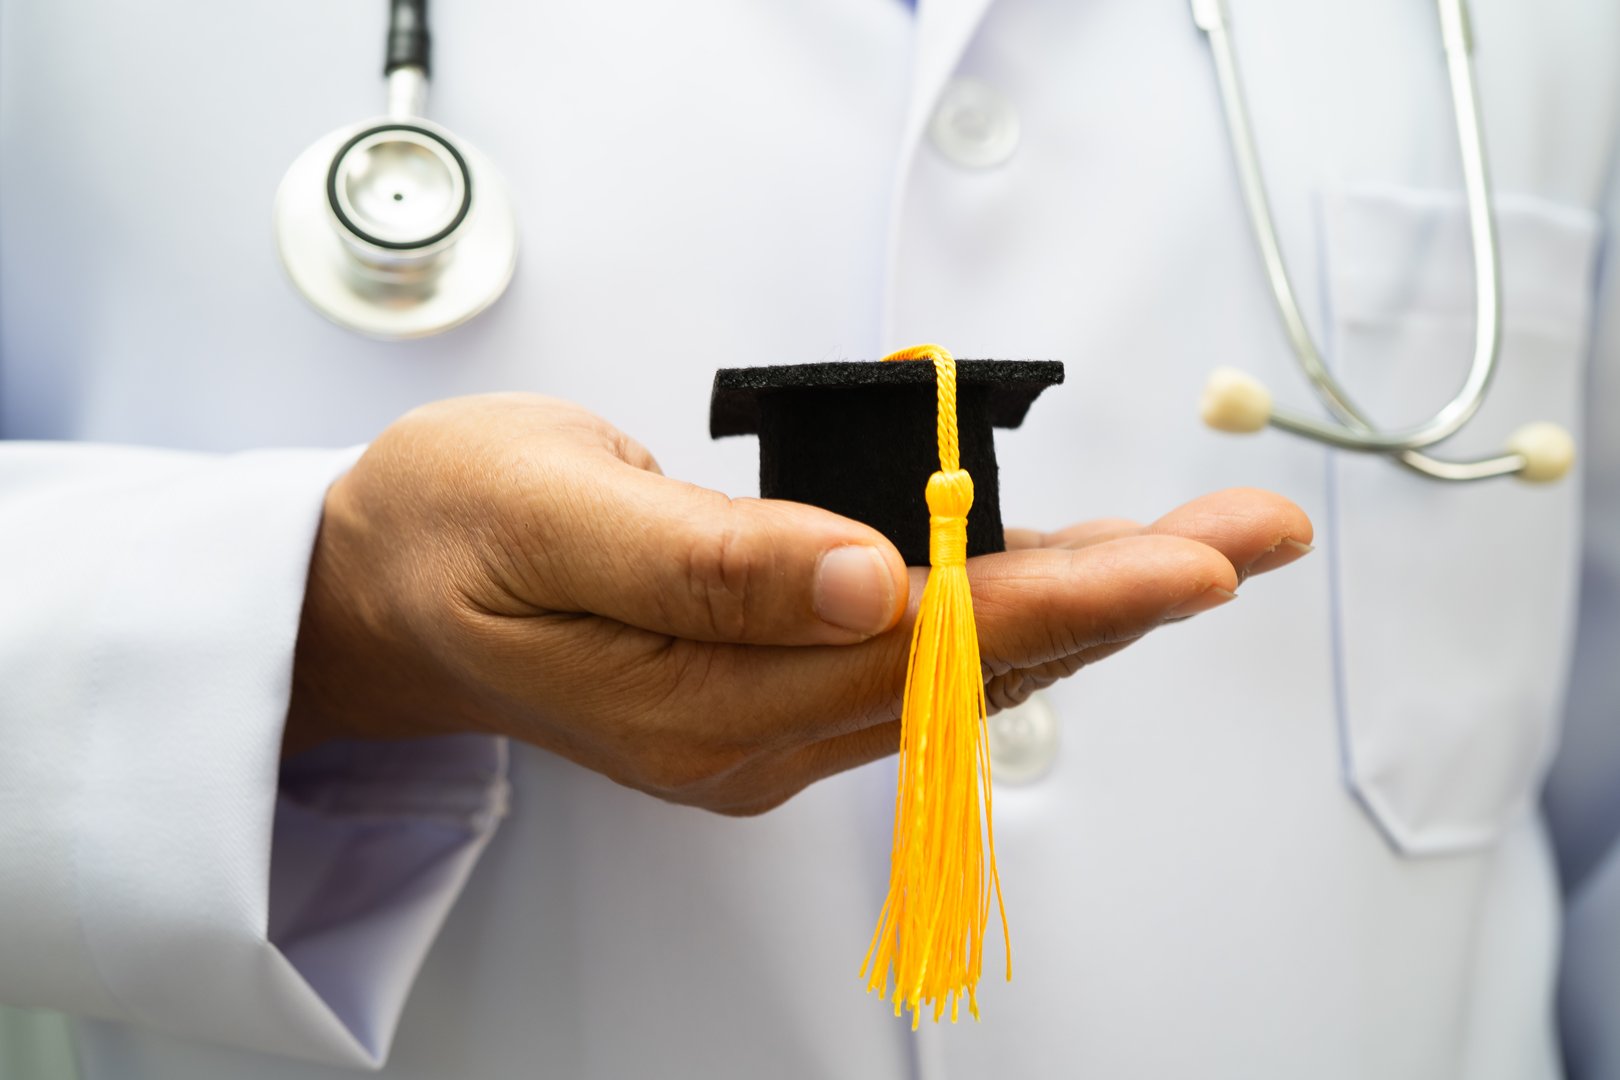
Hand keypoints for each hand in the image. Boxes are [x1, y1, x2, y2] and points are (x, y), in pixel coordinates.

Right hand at [286, 394, 1311, 814]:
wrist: (387, 585)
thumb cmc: (454, 529)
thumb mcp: (554, 511)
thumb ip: (707, 558)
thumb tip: (863, 580)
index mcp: (705, 693)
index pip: (926, 644)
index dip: (1069, 596)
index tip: (1190, 564)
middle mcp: (753, 732)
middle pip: (973, 667)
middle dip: (1125, 598)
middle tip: (1251, 535)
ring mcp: (763, 728)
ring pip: (959, 672)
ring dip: (1087, 605)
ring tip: (1200, 546)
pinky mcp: (765, 701)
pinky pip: (917, 667)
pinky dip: (1007, 614)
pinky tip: (1072, 575)